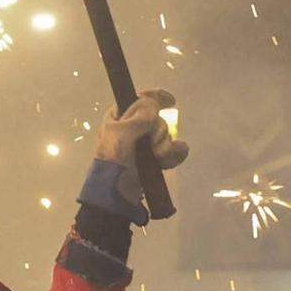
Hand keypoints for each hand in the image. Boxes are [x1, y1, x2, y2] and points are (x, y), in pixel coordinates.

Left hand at [82, 89, 187, 222]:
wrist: (117, 193)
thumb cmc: (115, 161)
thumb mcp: (122, 134)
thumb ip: (139, 116)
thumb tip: (154, 104)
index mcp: (120, 117)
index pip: (140, 99)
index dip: (156, 97)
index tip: (170, 101)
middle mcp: (133, 128)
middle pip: (158, 118)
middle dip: (159, 131)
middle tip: (151, 144)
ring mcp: (145, 144)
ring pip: (168, 134)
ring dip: (165, 146)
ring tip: (156, 157)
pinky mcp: (155, 159)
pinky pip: (175, 150)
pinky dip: (173, 156)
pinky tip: (165, 163)